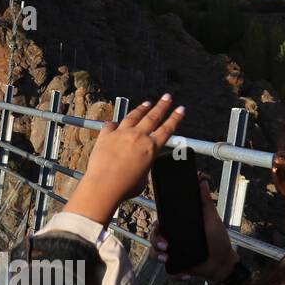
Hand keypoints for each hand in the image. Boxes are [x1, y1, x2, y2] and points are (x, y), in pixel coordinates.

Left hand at [65, 94, 185, 224]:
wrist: (104, 186)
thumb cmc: (124, 187)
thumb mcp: (143, 178)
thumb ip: (143, 165)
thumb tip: (137, 161)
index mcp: (151, 148)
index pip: (167, 129)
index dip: (175, 118)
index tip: (180, 109)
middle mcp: (137, 137)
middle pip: (153, 117)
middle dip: (162, 105)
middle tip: (167, 97)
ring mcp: (121, 134)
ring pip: (133, 116)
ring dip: (141, 109)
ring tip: (147, 103)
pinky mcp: (106, 136)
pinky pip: (111, 125)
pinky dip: (114, 124)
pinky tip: (116, 122)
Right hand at [150, 179, 237, 282]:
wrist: (223, 263)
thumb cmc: (218, 239)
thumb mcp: (211, 219)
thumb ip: (206, 202)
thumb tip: (203, 182)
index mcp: (178, 227)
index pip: (160, 223)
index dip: (156, 225)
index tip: (159, 227)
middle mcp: (172, 240)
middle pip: (153, 238)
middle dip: (155, 241)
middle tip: (165, 245)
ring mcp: (173, 255)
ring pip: (155, 255)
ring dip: (158, 256)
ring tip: (168, 259)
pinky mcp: (177, 268)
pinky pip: (168, 272)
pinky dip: (175, 274)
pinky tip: (186, 274)